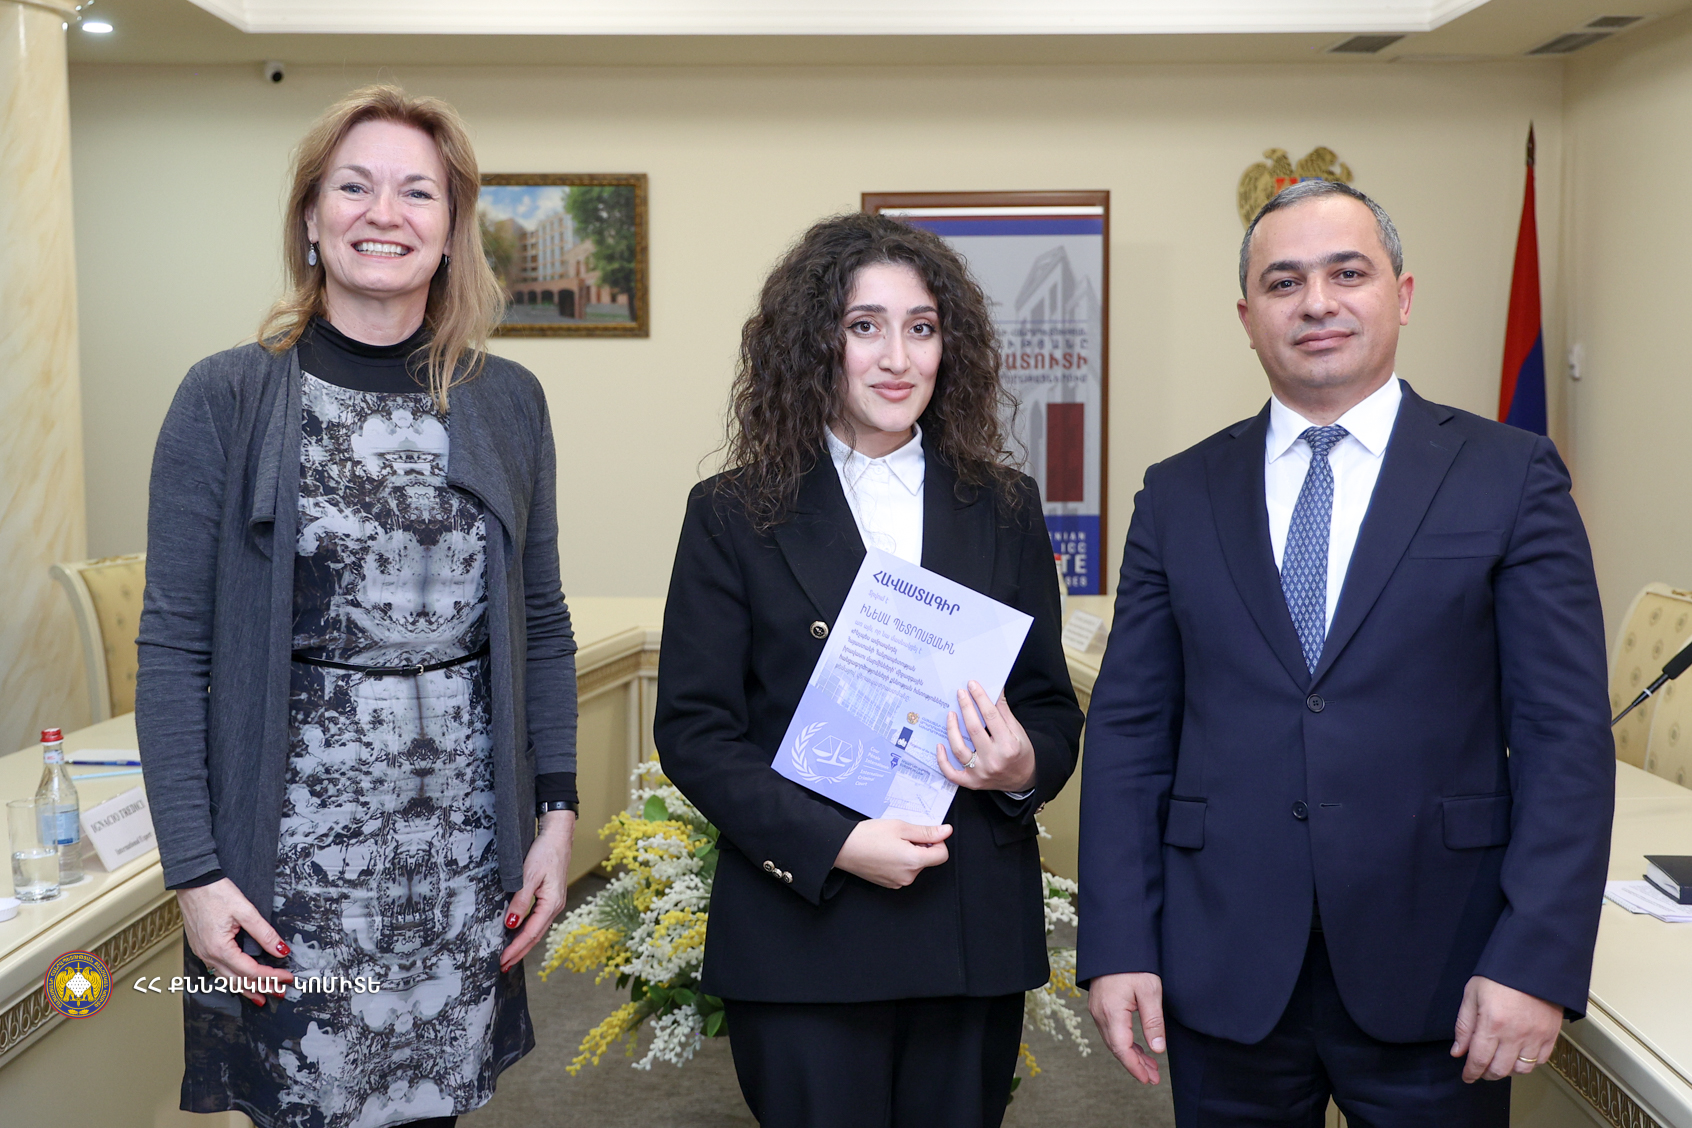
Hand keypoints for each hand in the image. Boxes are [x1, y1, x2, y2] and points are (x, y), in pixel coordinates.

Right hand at [175, 878, 294, 1004]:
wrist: (193, 882)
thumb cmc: (215, 893)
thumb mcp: (245, 910)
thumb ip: (264, 933)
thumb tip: (281, 950)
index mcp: (220, 948)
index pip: (251, 971)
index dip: (271, 976)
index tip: (287, 977)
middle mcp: (208, 955)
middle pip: (238, 980)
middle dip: (260, 988)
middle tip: (278, 993)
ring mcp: (202, 953)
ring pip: (226, 979)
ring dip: (245, 988)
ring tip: (260, 997)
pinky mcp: (201, 948)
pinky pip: (217, 970)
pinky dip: (231, 979)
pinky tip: (239, 981)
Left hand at [500, 809, 574, 972]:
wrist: (558, 836)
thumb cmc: (546, 852)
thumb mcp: (529, 875)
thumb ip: (520, 901)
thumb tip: (511, 924)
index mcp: (552, 904)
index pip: (531, 933)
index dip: (516, 948)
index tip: (502, 960)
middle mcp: (555, 907)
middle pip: (535, 936)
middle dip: (519, 952)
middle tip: (503, 966)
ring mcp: (554, 903)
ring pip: (537, 930)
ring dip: (523, 944)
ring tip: (509, 956)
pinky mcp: (550, 898)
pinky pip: (538, 921)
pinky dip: (527, 932)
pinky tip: (519, 935)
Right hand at [833, 819, 952, 888]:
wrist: (843, 848)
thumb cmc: (868, 836)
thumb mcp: (900, 827)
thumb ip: (926, 831)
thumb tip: (946, 831)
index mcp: (914, 861)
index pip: (942, 855)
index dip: (937, 841)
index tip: (924, 834)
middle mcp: (908, 876)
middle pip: (928, 860)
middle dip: (920, 846)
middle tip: (901, 836)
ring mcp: (898, 882)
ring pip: (915, 865)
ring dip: (910, 854)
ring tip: (891, 844)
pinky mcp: (890, 884)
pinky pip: (904, 872)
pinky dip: (900, 861)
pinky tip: (886, 852)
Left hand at [935, 683, 1035, 792]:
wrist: (1024, 779)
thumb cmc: (1020, 752)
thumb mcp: (1018, 731)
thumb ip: (1004, 712)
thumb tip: (995, 690)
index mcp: (1009, 745)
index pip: (991, 716)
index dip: (980, 698)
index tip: (972, 685)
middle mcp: (994, 760)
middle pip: (974, 729)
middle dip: (966, 708)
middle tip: (960, 693)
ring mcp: (981, 773)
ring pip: (959, 749)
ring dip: (952, 729)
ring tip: (950, 714)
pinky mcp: (972, 782)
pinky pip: (951, 773)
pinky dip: (942, 760)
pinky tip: (939, 745)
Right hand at [1087, 971, 1165, 1084]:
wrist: (1115, 944)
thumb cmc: (1133, 964)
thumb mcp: (1150, 991)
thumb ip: (1153, 1022)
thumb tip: (1157, 1050)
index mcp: (1111, 1012)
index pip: (1121, 1049)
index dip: (1134, 1067)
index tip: (1148, 1079)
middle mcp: (1100, 1014)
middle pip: (1116, 1048)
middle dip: (1135, 1065)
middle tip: (1153, 1078)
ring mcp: (1097, 1009)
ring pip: (1113, 1041)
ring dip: (1131, 1054)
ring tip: (1150, 1066)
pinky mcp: (1100, 1005)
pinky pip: (1111, 1031)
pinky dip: (1124, 1042)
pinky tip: (1137, 1047)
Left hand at [1451, 975, 1562, 1081]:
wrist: (1531, 963)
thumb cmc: (1498, 975)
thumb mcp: (1472, 995)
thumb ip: (1464, 1026)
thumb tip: (1458, 1052)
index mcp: (1492, 1023)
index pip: (1479, 1060)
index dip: (1471, 1072)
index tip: (1467, 1077)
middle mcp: (1515, 1034)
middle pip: (1500, 1069)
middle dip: (1487, 1074)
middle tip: (1481, 1070)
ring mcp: (1535, 1036)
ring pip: (1522, 1069)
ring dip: (1508, 1070)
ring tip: (1500, 1061)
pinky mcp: (1550, 1034)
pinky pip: (1541, 1061)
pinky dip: (1529, 1064)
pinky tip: (1519, 1055)